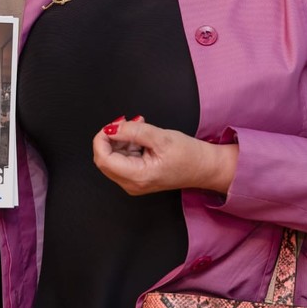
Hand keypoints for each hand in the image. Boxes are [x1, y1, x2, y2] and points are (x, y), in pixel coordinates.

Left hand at [92, 117, 237, 195]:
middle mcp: (132, 184)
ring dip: (120, 140)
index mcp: (137, 176)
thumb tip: (111, 128)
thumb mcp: (161, 137)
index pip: (103, 159)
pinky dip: (127, 146)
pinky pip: (122, 161)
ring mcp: (133, 183)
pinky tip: (142, 139)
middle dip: (111, 138)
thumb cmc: (188, 155)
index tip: (112, 124)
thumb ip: (133, 131)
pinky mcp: (137, 178)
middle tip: (127, 123)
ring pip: (112, 159)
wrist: (203, 168)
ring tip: (140, 129)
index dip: (102, 139)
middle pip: (105, 160)